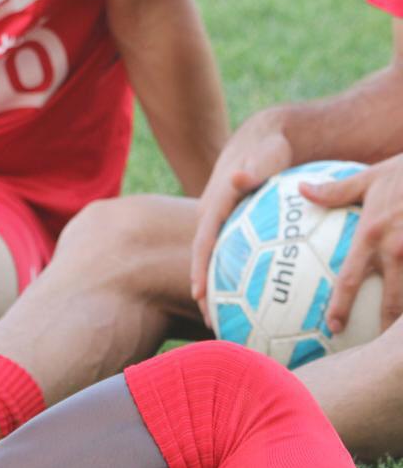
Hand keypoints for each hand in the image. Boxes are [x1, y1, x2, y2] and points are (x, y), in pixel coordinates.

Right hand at [190, 111, 294, 321]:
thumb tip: (239, 178)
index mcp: (215, 205)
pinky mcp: (229, 227)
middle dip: (205, 293)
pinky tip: (249, 303)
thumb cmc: (269, 149)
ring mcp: (218, 223)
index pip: (203, 241)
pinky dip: (233, 279)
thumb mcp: (265, 155)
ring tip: (227, 324)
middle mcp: (210, 217)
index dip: (199, 268)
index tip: (200, 295)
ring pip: (213, 261)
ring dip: (217, 291)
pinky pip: (227, 256)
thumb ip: (255, 169)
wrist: (262, 142)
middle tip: (213, 325)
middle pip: (203, 259)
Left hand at [302, 154, 402, 333]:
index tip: (334, 326)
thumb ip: (336, 190)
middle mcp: (397, 247)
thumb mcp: (370, 177)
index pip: (350, 277)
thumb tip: (301, 189)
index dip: (341, 304)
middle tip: (369, 348)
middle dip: (381, 326)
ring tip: (397, 341)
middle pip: (389, 298)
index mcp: (372, 233)